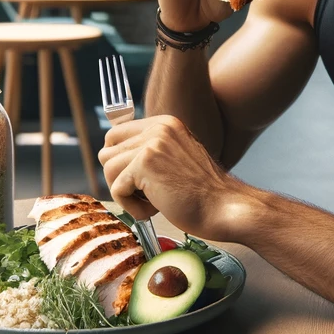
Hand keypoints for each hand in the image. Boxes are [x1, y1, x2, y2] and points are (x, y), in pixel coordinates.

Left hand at [98, 115, 242, 237]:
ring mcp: (151, 144)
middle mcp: (158, 128)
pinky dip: (131, 207)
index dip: (120, 162)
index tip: (137, 180)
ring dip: (126, 193)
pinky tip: (154, 209)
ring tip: (152, 201)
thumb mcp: (177, 159)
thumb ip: (151, 152)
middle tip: (146, 192)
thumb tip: (113, 158)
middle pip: (107, 152)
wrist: (225, 208)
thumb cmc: (203, 194)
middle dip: (120, 177)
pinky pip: (116, 189)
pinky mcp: (145, 165)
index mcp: (165, 124)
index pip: (116, 135)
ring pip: (108, 170)